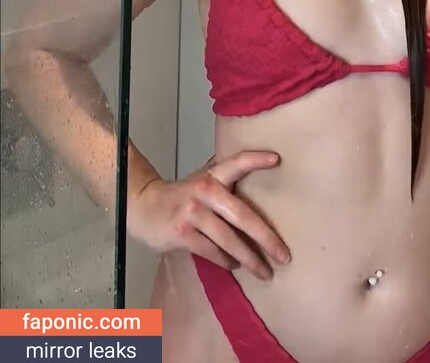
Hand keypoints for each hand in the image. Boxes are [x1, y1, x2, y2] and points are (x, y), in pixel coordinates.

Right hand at [127, 150, 290, 279]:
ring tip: (264, 271)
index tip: (277, 159)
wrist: (144, 206)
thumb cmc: (183, 196)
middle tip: (284, 255)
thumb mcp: (203, 180)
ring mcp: (193, 213)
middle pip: (242, 215)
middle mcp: (204, 190)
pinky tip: (235, 266)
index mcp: (212, 175)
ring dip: (249, 258)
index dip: (256, 159)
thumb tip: (263, 180)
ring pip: (228, 240)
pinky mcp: (182, 233)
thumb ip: (227, 180)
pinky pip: (211, 252)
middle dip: (266, 238)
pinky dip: (226, 261)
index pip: (236, 162)